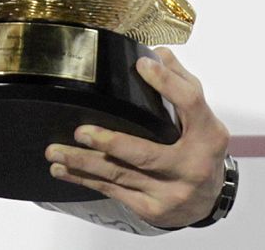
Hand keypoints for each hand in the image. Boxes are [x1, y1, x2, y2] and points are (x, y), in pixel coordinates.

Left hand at [45, 48, 231, 228]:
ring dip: (84, 163)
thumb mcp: (202, 117)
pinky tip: (64, 170)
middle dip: (109, 143)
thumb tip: (157, 56)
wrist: (208, 201)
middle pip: (145, 154)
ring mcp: (170, 192)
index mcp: (207, 134)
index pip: (190, 103)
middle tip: (80, 131)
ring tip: (56, 151)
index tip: (141, 66)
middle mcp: (191, 165)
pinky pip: (113, 192)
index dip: (166, 83)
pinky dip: (85, 180)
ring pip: (120, 175)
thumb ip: (181, 83)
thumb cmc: (201, 151)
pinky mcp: (150, 209)